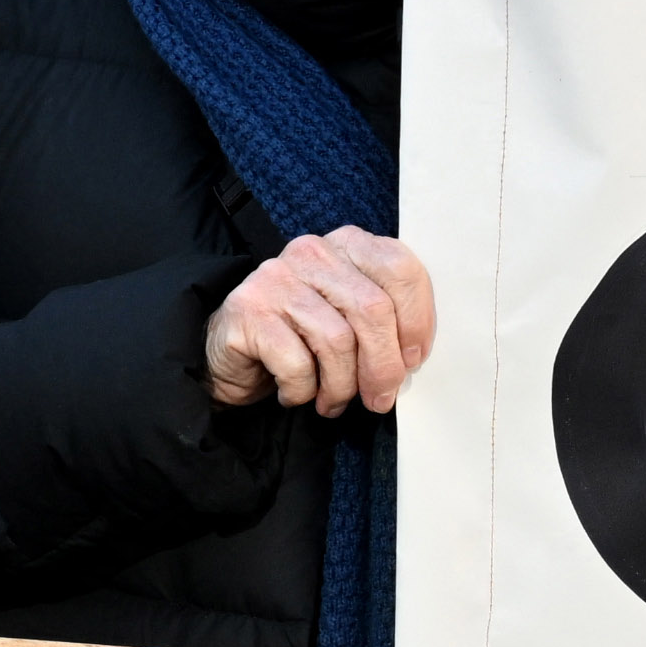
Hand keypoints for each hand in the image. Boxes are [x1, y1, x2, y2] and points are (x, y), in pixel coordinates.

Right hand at [205, 227, 433, 416]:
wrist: (228, 352)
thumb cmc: (300, 338)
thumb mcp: (350, 319)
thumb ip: (383, 322)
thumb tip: (412, 358)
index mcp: (345, 245)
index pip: (399, 268)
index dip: (417, 320)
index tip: (412, 359)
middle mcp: (311, 253)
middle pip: (372, 308)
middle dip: (383, 365)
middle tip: (379, 398)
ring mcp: (276, 278)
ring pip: (337, 340)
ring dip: (342, 386)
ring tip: (333, 401)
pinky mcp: (248, 310)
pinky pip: (298, 363)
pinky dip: (303, 390)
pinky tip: (295, 393)